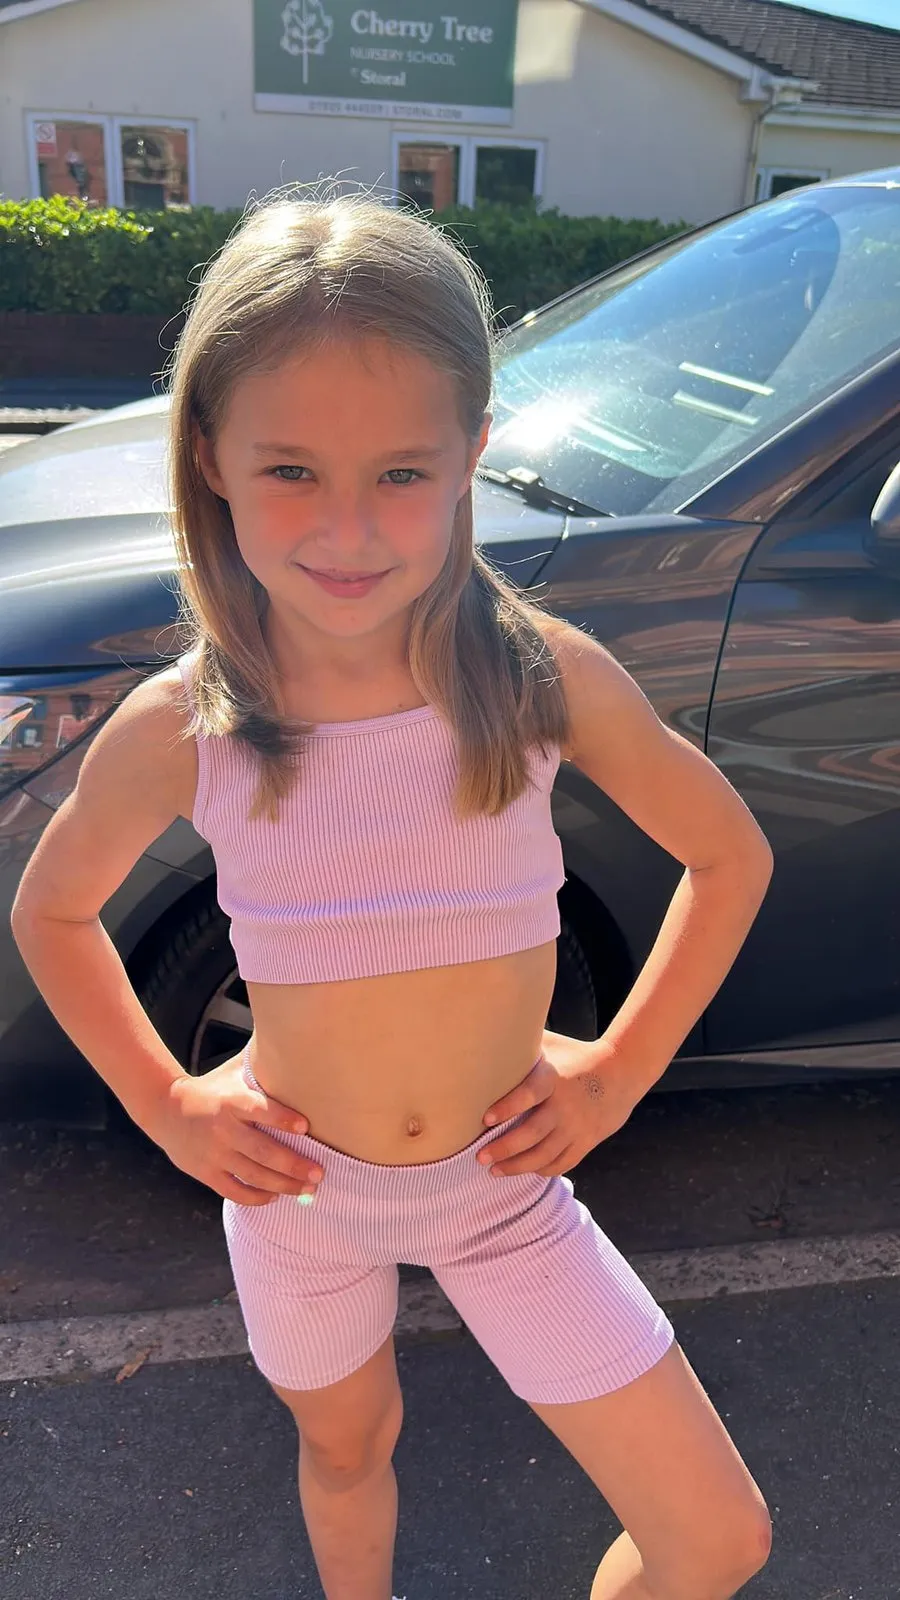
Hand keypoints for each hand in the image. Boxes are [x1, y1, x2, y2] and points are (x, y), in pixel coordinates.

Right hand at [150, 1052, 323, 1204]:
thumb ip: (260, 1066)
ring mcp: (214, 1154)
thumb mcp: (232, 1073)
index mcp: (231, 1101)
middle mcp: (223, 1129)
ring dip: (283, 1185)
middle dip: (293, 1164)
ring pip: (253, 1175)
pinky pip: (234, 1191)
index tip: (305, 1127)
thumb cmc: (211, 1089)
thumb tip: (293, 1044)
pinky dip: (256, 1197)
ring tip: (307, 1188)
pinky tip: (275, 1196)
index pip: (259, 1109)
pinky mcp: (206, 1173)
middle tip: (318, 1173)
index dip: (282, 1118)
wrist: (166, 1109)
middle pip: (262, 1151)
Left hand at [476, 1030, 642, 1177]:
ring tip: (495, 1170)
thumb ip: (525, 1044)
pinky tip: (526, 1169)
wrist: (623, 1072)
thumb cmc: (577, 1056)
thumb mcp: (553, 1045)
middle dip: (504, 1148)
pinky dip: (542, 1169)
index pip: (529, 1093)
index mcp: (554, 1078)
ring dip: (517, 1166)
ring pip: (544, 1155)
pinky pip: (563, 1163)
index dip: (508, 1106)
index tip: (486, 1118)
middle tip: (480, 1156)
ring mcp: (577, 1127)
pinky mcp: (587, 1141)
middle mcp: (565, 1105)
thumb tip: (490, 1032)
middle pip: (532, 1133)